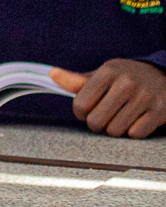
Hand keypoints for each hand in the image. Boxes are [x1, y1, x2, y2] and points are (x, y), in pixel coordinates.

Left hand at [51, 60, 165, 136]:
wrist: (163, 75)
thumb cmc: (126, 77)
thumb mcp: (102, 74)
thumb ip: (77, 81)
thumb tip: (53, 74)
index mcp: (108, 72)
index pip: (81, 105)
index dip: (81, 112)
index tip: (88, 109)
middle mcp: (127, 83)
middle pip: (96, 121)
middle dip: (97, 123)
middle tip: (104, 115)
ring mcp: (145, 97)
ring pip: (115, 130)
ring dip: (115, 128)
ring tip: (120, 116)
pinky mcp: (160, 111)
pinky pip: (135, 134)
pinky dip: (133, 131)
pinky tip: (136, 118)